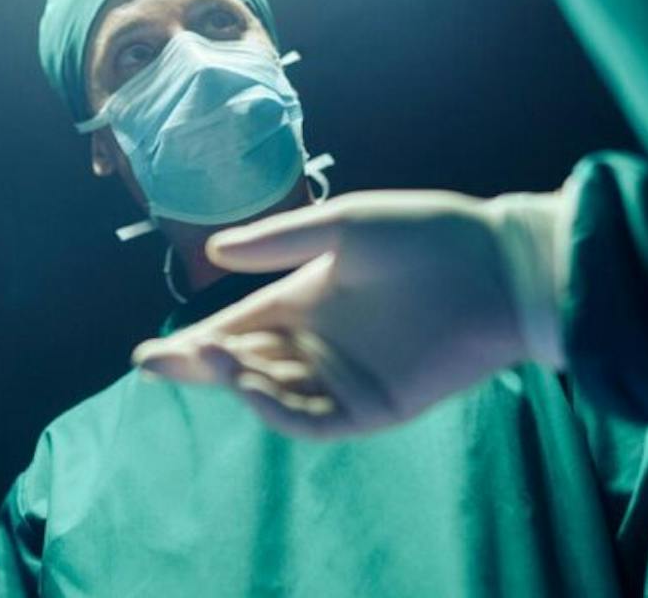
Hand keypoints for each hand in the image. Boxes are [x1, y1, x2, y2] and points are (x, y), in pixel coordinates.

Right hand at [131, 187, 570, 438]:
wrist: (497, 267)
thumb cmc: (427, 234)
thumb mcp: (345, 226)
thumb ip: (281, 241)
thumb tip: (216, 250)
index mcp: (304, 302)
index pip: (237, 329)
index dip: (194, 343)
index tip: (150, 351)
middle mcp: (317, 345)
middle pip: (242, 366)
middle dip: (198, 367)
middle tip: (157, 361)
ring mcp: (343, 380)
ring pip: (272, 394)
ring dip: (235, 382)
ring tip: (209, 357)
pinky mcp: (373, 407)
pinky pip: (315, 420)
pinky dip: (279, 411)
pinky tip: (253, 387)